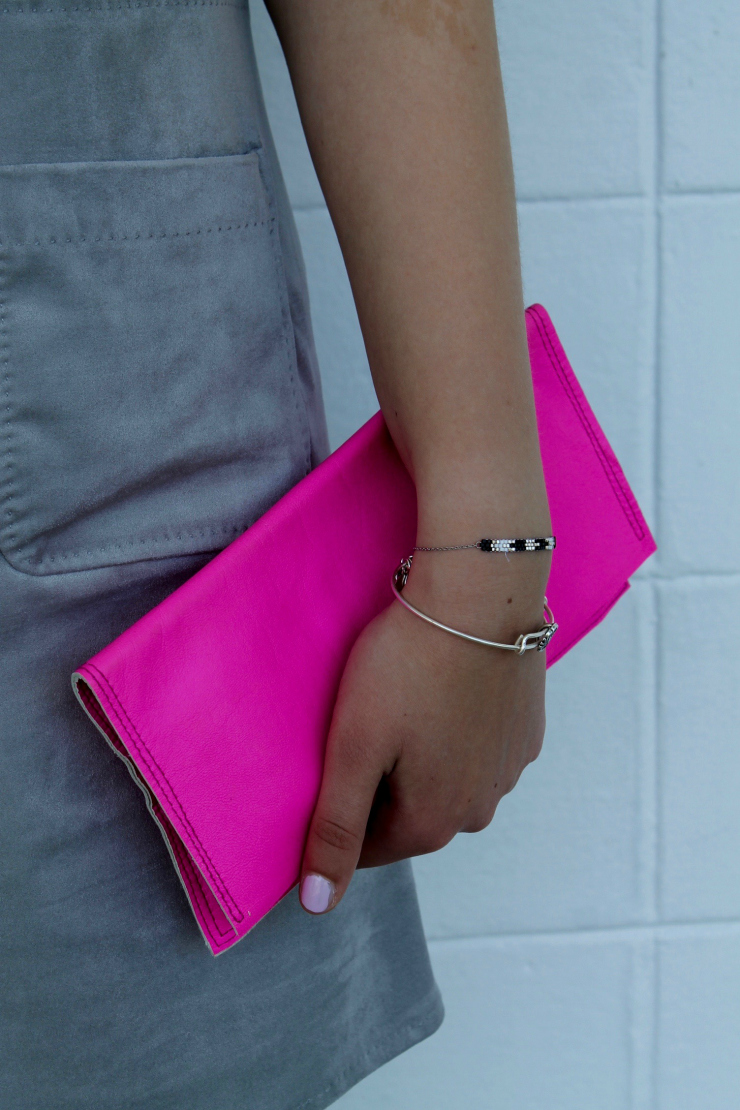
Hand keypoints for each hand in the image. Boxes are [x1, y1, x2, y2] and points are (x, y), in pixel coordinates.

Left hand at [298, 549, 550, 913]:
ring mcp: (509, 771)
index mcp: (433, 823)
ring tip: (403, 702)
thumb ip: (334, 829)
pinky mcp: (527, 732)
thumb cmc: (405, 669)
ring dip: (420, 757)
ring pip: (446, 781)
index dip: (338, 807)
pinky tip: (443, 693)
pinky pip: (478, 750)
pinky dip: (456, 732)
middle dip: (380, 782)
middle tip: (363, 724)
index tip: (329, 759)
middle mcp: (479, 810)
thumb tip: (317, 906)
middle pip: (410, 814)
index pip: (367, 846)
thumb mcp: (354, 748)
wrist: (481, 598)